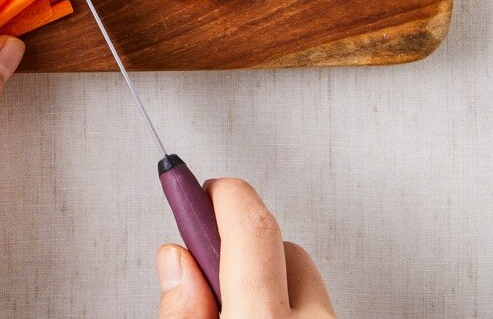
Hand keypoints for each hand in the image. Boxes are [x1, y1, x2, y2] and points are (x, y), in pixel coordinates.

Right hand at [156, 178, 334, 317]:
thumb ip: (183, 312)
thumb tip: (177, 262)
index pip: (250, 228)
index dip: (223, 197)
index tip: (199, 186)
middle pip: (283, 249)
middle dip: (244, 251)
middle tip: (209, 276)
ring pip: (304, 280)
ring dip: (271, 285)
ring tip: (238, 311)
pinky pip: (315, 307)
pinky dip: (291, 309)